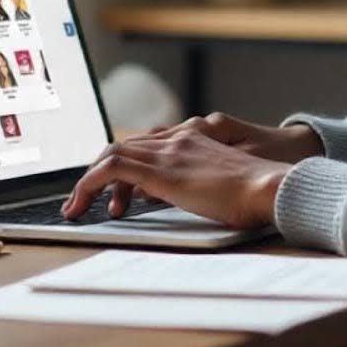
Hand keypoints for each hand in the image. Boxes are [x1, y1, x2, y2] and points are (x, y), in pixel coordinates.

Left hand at [98, 113, 321, 216]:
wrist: (269, 187)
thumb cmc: (256, 194)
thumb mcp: (223, 184)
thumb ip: (199, 182)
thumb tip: (180, 196)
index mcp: (194, 139)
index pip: (145, 145)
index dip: (122, 165)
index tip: (111, 190)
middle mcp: (178, 139)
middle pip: (123, 147)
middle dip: (96, 173)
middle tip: (83, 200)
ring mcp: (169, 151)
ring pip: (111, 154)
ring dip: (87, 181)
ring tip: (77, 207)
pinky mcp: (162, 169)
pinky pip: (112, 168)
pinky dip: (89, 183)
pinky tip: (83, 203)